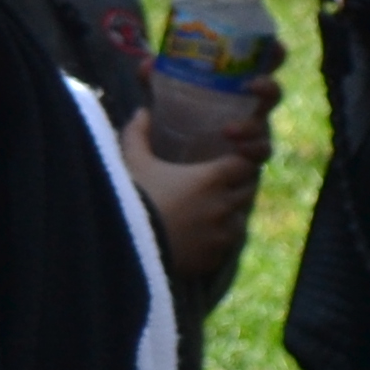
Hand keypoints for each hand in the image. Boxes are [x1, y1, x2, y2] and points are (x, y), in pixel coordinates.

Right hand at [121, 108, 266, 295]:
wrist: (123, 242)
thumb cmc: (132, 194)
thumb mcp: (132, 159)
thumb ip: (138, 133)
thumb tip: (142, 112)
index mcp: (211, 178)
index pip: (245, 164)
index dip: (238, 161)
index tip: (227, 162)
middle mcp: (223, 205)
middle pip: (247, 191)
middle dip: (236, 186)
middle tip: (218, 185)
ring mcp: (221, 234)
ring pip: (238, 221)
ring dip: (229, 215)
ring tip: (210, 213)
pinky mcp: (213, 258)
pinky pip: (225, 247)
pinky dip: (217, 240)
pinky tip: (200, 237)